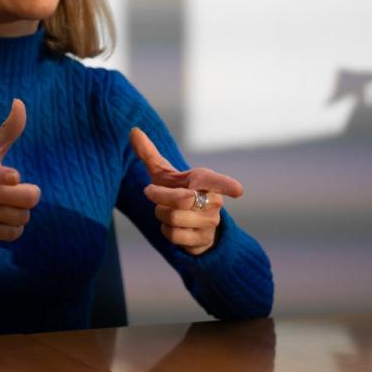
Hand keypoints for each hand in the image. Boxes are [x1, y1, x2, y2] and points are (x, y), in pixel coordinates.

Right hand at [0, 99, 39, 250]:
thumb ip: (6, 131)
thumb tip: (20, 102)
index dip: (8, 177)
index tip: (13, 177)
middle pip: (27, 199)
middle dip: (30, 195)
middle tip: (21, 191)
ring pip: (23, 217)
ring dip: (21, 212)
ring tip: (8, 206)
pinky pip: (14, 234)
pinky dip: (14, 228)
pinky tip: (4, 219)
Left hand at [129, 128, 243, 255]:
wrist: (191, 224)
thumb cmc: (177, 191)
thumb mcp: (164, 174)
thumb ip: (149, 153)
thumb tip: (133, 130)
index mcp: (205, 180)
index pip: (218, 182)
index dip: (227, 185)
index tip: (238, 191)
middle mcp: (214, 201)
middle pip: (181, 200)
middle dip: (159, 196)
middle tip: (152, 192)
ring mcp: (210, 222)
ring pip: (173, 219)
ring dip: (160, 214)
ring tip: (167, 210)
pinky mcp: (203, 241)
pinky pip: (174, 235)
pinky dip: (165, 230)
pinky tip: (173, 226)